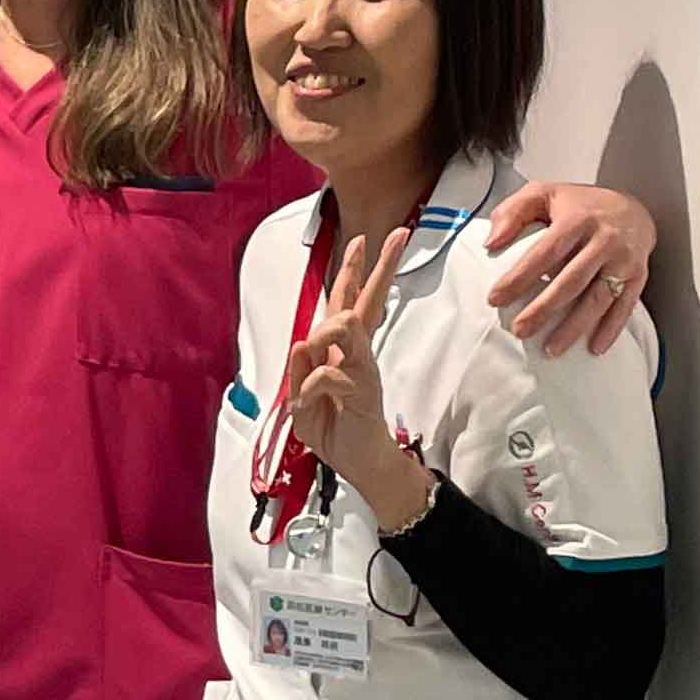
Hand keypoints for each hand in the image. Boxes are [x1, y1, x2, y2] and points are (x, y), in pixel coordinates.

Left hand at [286, 232, 403, 480]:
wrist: (360, 463)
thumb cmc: (335, 429)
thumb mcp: (302, 397)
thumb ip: (300, 370)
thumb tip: (302, 341)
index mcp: (342, 350)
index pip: (347, 303)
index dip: (353, 272)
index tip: (363, 240)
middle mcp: (357, 353)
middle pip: (366, 301)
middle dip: (379, 267)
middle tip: (398, 236)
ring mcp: (363, 369)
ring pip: (346, 325)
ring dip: (323, 331)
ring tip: (315, 348)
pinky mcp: (363, 390)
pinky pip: (329, 373)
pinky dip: (311, 387)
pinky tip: (311, 402)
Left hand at [486, 183, 655, 356]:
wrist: (631, 207)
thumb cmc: (579, 205)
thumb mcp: (542, 194)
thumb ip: (512, 213)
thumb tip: (490, 243)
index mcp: (577, 219)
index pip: (544, 253)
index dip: (519, 277)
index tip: (496, 299)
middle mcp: (604, 239)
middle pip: (571, 280)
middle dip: (543, 309)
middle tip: (519, 330)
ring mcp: (624, 259)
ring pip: (597, 298)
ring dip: (574, 326)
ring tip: (551, 348)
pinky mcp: (638, 275)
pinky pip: (625, 305)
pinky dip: (611, 328)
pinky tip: (594, 347)